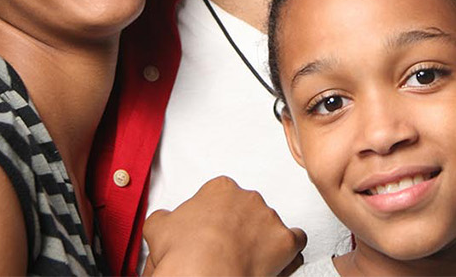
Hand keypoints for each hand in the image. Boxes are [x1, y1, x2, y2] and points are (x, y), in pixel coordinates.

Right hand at [141, 177, 306, 275]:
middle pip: (249, 209)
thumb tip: (164, 221)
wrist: (203, 274)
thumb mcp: (159, 226)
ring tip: (246, 259)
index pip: (224, 196)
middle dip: (242, 225)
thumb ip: (166, 217)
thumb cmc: (184, 252)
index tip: (213, 228)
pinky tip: (275, 260)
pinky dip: (289, 251)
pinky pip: (296, 241)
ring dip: (262, 239)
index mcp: (220, 189)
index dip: (218, 215)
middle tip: (228, 246)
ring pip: (271, 226)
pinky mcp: (285, 241)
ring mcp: (269, 218)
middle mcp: (248, 198)